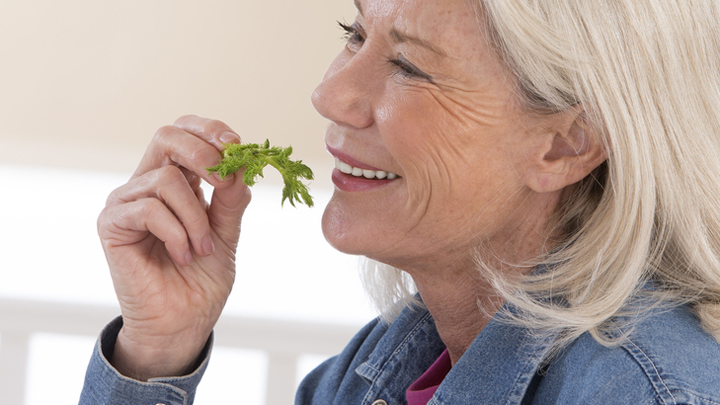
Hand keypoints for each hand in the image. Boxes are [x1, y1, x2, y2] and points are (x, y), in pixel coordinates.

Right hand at [97, 115, 250, 379]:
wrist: (183, 321)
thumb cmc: (202, 278)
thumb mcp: (227, 232)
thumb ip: (231, 199)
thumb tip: (239, 166)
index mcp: (176, 180)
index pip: (185, 132)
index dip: (210, 130)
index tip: (238, 145)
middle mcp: (147, 184)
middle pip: (167, 136)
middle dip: (203, 154)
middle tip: (223, 183)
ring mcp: (127, 202)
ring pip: (167, 181)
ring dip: (196, 218)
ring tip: (203, 249)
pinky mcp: (112, 223)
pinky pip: (149, 209)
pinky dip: (176, 233)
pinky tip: (182, 256)